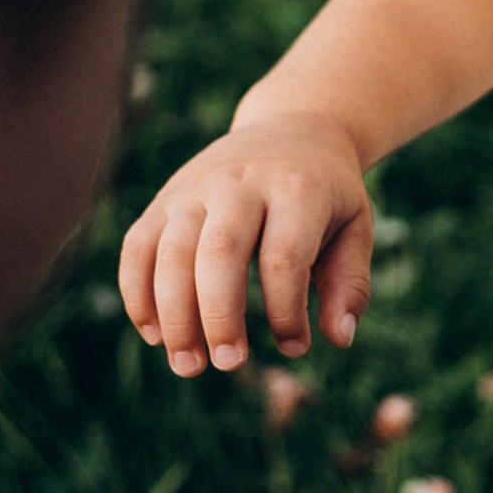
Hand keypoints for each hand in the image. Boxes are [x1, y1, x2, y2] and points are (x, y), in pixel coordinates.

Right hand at [118, 105, 373, 375]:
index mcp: (297, 188)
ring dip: (173, 315)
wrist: (292, 126)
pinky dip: (138, 293)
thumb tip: (338, 339)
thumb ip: (350, 284)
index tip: (294, 345)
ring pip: (170, 252)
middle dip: (218, 317)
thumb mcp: (355, 227)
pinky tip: (154, 334)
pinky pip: (137, 246)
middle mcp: (240, 182)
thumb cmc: (326, 192)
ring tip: (188, 366)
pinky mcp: (165, 198)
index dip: (285, 311)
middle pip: (218, 253)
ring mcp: (195, 187)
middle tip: (230, 364)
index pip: (283, 257)